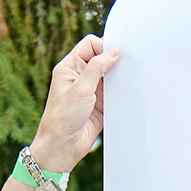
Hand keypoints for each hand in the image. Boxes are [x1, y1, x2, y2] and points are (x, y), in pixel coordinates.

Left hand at [27, 35, 119, 172]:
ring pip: (111, 75)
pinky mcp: (101, 103)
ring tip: (126, 80)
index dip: (104, 47)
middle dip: (114, 61)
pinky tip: (127, 93)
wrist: (63, 145)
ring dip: (119, 77)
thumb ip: (97, 67)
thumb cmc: (62, 117)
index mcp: (70, 67)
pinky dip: (122, 91)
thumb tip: (113, 51)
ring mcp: (92, 90)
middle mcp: (81, 76)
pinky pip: (115, 91)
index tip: (116, 55)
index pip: (90, 45)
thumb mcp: (80, 88)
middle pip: (102, 58)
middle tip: (126, 65)